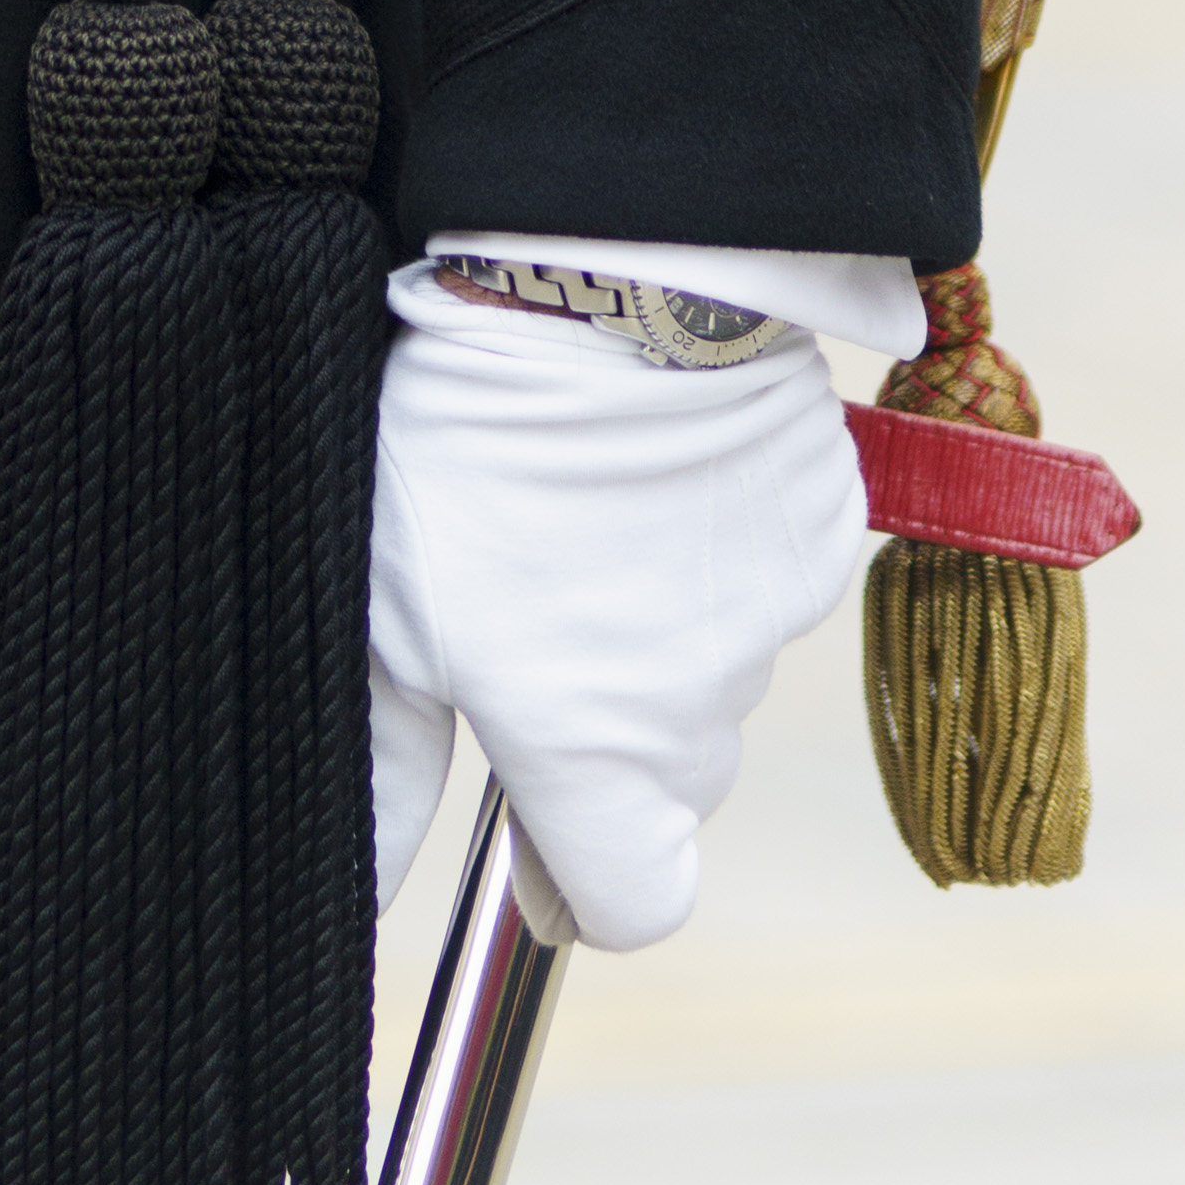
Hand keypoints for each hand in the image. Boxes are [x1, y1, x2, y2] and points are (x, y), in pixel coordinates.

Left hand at [364, 274, 868, 950]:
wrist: (607, 281)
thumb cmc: (474, 442)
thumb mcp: (386, 606)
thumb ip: (388, 762)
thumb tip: (365, 884)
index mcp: (597, 762)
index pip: (632, 903)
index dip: (581, 870)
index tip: (537, 806)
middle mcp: (702, 718)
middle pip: (669, 776)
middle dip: (609, 720)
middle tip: (527, 600)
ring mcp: (772, 624)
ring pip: (717, 665)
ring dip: (663, 616)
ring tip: (579, 496)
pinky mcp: (820, 527)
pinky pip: (767, 568)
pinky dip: (721, 534)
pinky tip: (654, 452)